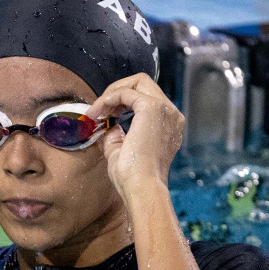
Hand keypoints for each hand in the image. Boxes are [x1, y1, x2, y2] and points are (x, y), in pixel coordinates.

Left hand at [85, 73, 184, 199]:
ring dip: (113, 93)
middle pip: (144, 84)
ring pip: (138, 81)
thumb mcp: (122, 153)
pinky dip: (109, 98)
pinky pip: (126, 92)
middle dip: (117, 91)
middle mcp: (171, 115)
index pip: (147, 99)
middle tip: (99, 109)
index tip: (103, 116)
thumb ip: (116, 137)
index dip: (122, 102)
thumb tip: (108, 126)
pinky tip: (98, 112)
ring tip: (96, 111)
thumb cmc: (133, 179)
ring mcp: (165, 110)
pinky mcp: (152, 108)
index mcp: (169, 126)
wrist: (142, 188)